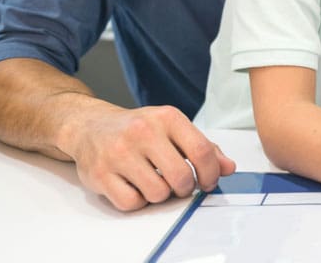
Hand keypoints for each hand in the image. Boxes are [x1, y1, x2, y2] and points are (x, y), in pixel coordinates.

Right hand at [60, 101, 235, 210]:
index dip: (211, 173)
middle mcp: (143, 132)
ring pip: (157, 193)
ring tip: (154, 181)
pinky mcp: (101, 174)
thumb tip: (229, 168)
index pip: (202, 151)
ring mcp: (119, 153)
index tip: (208, 182)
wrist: (91, 126)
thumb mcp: (173, 128)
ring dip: (160, 195)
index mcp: (167, 117)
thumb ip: (204, 147)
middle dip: (185, 188)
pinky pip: (132, 203)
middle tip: (180, 185)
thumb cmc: (138, 129)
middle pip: (181, 177)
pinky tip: (135, 186)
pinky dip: (138, 201)